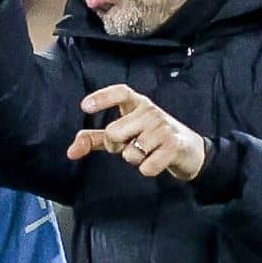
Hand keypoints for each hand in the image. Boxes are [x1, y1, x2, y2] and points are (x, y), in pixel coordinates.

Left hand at [67, 84, 209, 180]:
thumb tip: (71, 152)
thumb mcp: (124, 135)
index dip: (102, 98)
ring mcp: (163, 128)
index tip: (84, 107)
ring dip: (134, 159)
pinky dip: (148, 169)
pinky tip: (157, 160)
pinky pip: (146, 166)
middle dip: (115, 146)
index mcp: (138, 104)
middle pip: (114, 132)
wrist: (190, 151)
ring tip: (147, 152)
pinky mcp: (174, 146)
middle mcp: (150, 111)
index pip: (120, 92)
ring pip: (130, 153)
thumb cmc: (151, 139)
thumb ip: (95, 139)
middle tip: (129, 145)